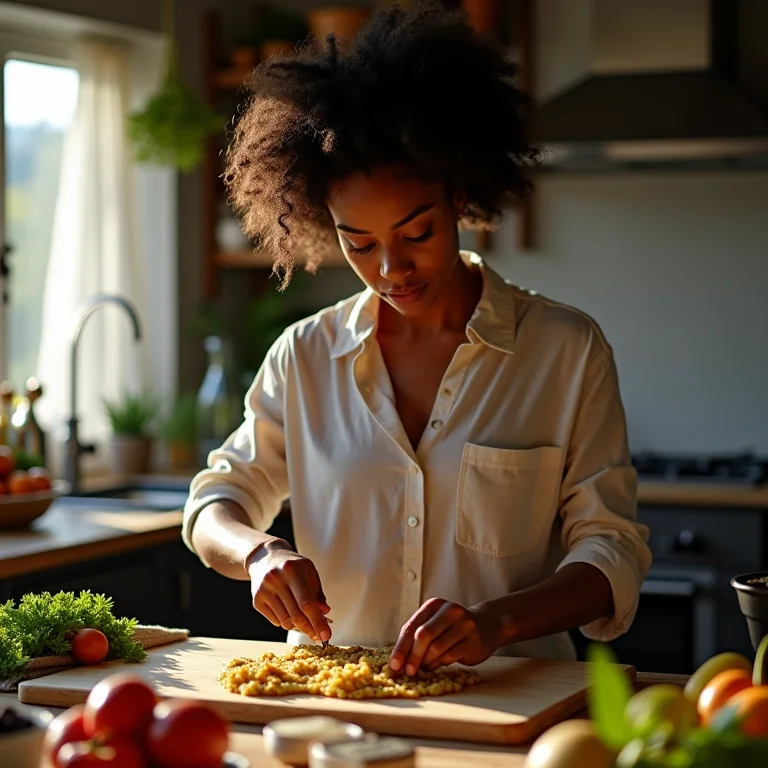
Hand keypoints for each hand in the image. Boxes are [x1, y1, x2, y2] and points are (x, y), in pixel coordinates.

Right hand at [247, 542, 330, 643]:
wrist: (265, 558)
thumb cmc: (292, 566)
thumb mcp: (308, 571)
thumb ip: (317, 593)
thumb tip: (325, 614)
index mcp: (292, 570)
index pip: (307, 602)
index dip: (318, 621)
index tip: (326, 635)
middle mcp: (276, 579)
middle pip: (296, 615)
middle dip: (309, 629)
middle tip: (318, 636)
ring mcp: (264, 590)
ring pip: (285, 621)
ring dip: (298, 626)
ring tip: (304, 620)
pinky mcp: (256, 600)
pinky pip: (275, 621)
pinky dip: (285, 622)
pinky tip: (289, 612)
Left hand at [389, 598, 504, 675]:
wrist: (487, 625)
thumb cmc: (453, 627)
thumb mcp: (435, 623)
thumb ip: (418, 636)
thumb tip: (398, 661)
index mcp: (435, 605)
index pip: (412, 626)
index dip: (401, 647)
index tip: (393, 665)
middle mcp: (450, 611)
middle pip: (423, 635)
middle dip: (412, 657)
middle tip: (407, 672)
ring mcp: (464, 625)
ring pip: (437, 648)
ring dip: (426, 662)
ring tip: (423, 668)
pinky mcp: (474, 641)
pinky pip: (450, 656)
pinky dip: (439, 664)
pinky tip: (435, 666)